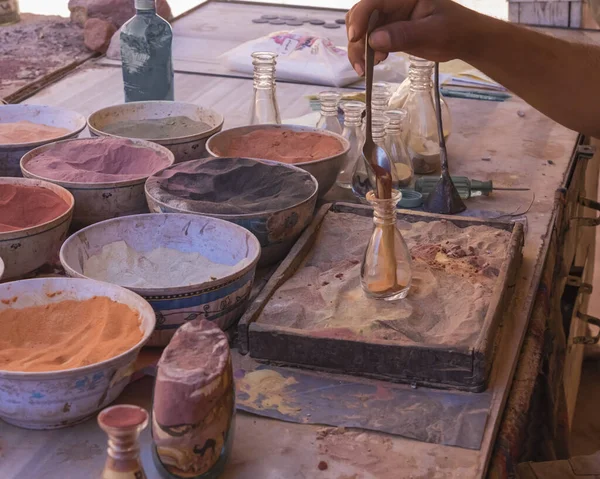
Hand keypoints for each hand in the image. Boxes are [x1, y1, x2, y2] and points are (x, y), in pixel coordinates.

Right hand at [346, 0, 480, 74]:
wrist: (465, 39)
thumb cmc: (456, 30)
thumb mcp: (433, 32)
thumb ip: (405, 35)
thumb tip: (375, 40)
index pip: (373, 2)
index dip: (360, 18)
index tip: (356, 38)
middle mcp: (393, 4)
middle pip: (361, 16)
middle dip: (356, 38)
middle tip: (361, 63)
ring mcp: (390, 18)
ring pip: (363, 30)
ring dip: (359, 49)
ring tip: (366, 68)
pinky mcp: (390, 31)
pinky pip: (371, 40)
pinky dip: (368, 53)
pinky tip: (376, 63)